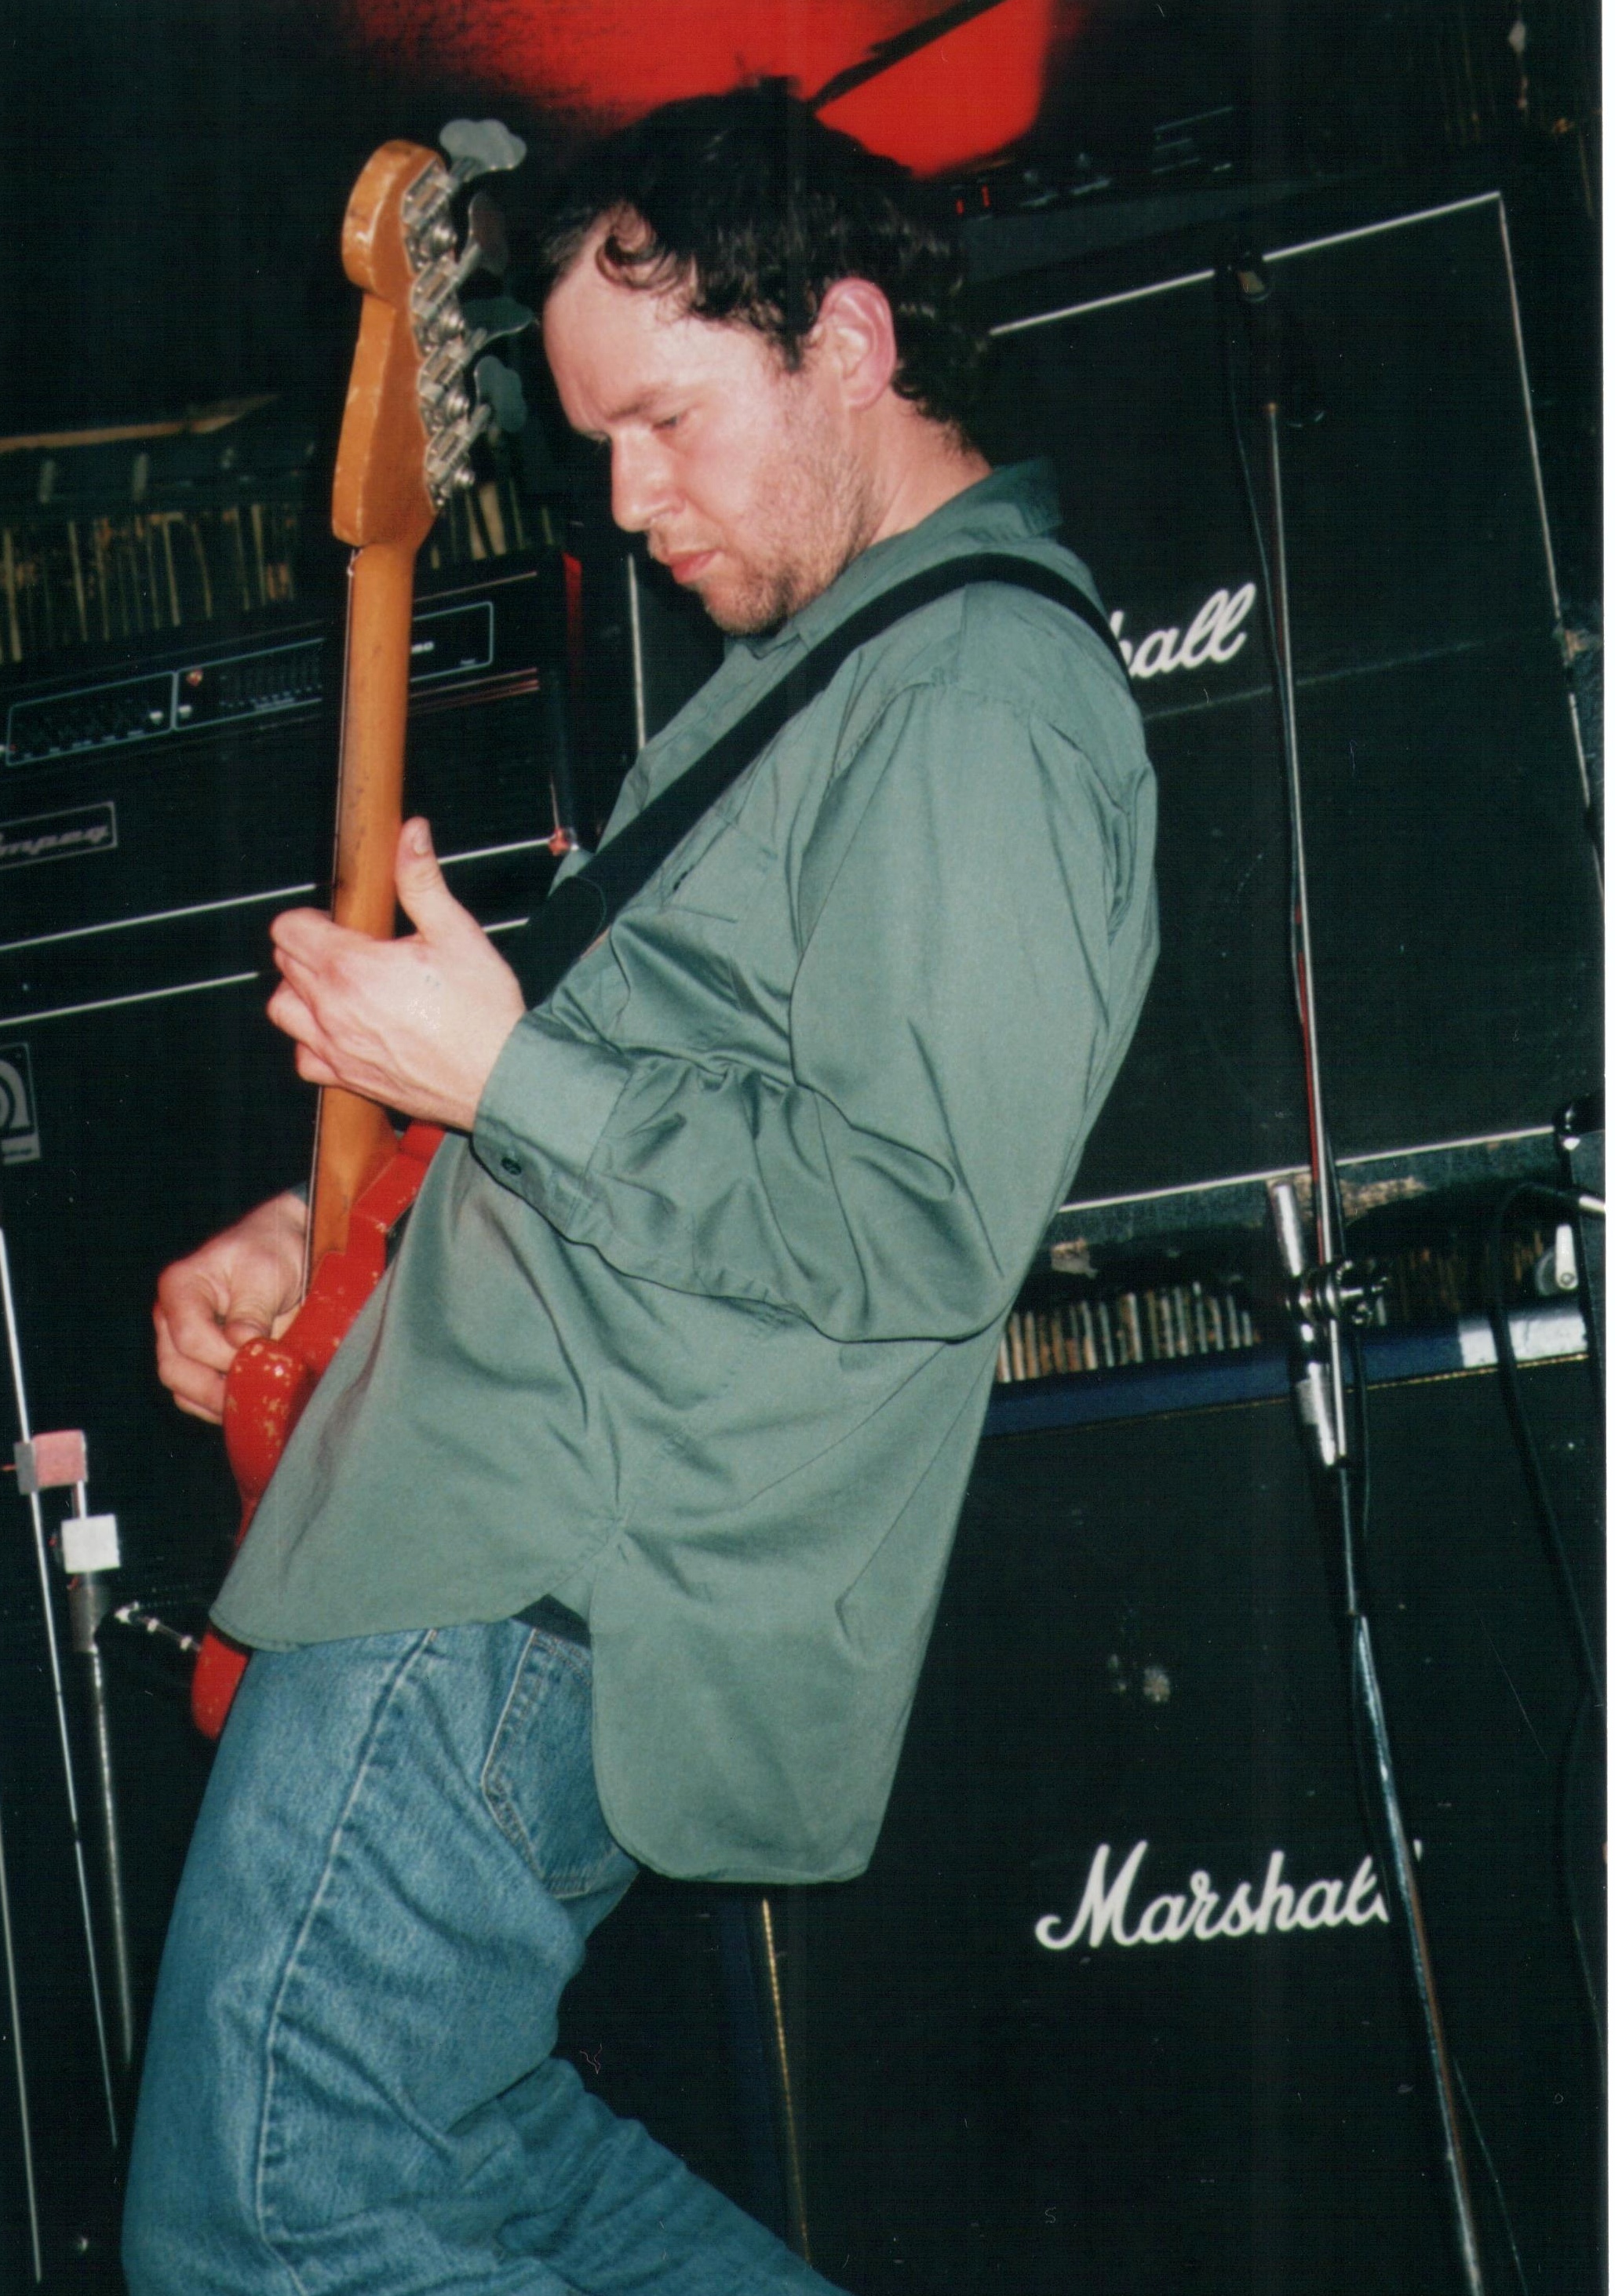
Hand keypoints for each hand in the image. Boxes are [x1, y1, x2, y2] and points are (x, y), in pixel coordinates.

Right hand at [154, 1191, 308, 1422]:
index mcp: (180, 1287)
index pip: (189, 1339)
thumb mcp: (267, 1271)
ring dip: (218, 1402)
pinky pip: (199, 1398)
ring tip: (256, 1396)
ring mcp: (181, 1342)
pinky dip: (222, 1404)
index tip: (260, 1353)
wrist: (287, 1248)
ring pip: (183, 1391)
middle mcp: (172, 1318)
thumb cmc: (273, 1251)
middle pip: (175, 1371)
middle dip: (216, 1389)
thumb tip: (241, 1342)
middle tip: (257, 1389)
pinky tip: (250, 1398)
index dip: (224, 1356)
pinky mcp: (200, 1362)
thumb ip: (253, 1308)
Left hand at [267, 818, 527, 1130]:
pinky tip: (341, 1028)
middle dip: (308, 947)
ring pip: (283, 1009)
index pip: (289, 929)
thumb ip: (422, 881)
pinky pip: (304, 1058)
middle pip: (284, 964)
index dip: (311, 916)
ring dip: (300, 991)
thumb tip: (411, 833)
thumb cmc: (483, 1012)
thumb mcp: (457, 933)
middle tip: (352, 946)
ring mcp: (336, 1047)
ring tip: (337, 985)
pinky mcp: (348, 1078)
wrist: (498, 1077)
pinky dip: (311, 1041)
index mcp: (352, 968)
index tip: (339, 920)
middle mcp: (333, 1009)